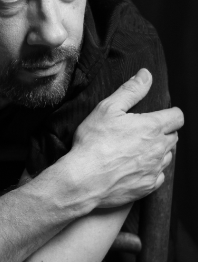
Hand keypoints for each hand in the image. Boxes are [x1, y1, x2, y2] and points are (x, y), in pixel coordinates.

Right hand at [68, 69, 182, 206]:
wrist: (84, 179)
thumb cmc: (93, 142)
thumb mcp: (108, 108)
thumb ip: (130, 90)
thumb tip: (146, 74)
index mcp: (152, 127)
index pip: (177, 117)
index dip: (170, 114)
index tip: (159, 115)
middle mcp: (159, 149)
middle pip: (173, 137)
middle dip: (163, 133)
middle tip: (142, 132)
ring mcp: (154, 169)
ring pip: (166, 157)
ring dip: (157, 152)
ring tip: (137, 151)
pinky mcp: (147, 187)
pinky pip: (158, 177)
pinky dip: (151, 171)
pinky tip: (135, 168)